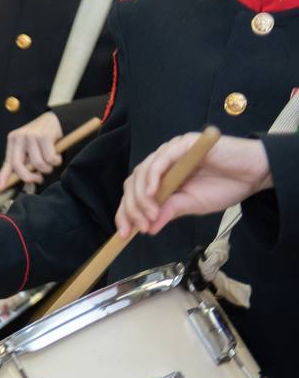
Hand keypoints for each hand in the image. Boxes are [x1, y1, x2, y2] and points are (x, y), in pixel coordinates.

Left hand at [0, 111, 63, 184]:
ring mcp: (31, 136)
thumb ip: (23, 162)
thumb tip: (17, 180)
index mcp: (13, 141)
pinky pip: (50, 159)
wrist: (56, 120)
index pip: (7, 162)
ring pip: (38, 164)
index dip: (3, 176)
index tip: (0, 187)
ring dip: (48, 167)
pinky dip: (56, 160)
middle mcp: (19, 138)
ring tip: (51, 160)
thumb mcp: (28, 148)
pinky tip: (56, 153)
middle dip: (30, 177)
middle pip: (19, 166)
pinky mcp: (44, 136)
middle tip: (39, 178)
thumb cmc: (42, 137)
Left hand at [116, 133, 272, 235]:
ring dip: (142, 196)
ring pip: (143, 172)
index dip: (126, 211)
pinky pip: (162, 159)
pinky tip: (152, 193)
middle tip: (138, 227)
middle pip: (134, 183)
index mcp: (161, 177)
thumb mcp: (193, 205)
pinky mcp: (183, 144)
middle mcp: (162, 163)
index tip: (124, 233)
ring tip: (148, 215)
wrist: (254, 174)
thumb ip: (170, 211)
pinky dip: (153, 177)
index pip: (135, 193)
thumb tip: (148, 228)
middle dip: (131, 207)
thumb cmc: (225, 186)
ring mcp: (171, 152)